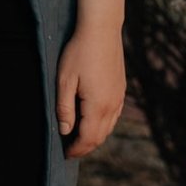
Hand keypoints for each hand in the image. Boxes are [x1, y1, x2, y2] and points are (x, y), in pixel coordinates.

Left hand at [56, 26, 125, 157]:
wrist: (101, 31)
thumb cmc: (79, 53)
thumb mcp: (65, 80)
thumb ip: (65, 108)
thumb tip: (65, 131)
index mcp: (98, 106)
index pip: (88, 137)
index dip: (76, 149)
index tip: (65, 155)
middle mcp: (112, 106)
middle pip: (100, 136)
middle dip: (85, 147)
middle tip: (71, 151)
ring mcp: (119, 98)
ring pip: (109, 127)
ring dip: (95, 137)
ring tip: (79, 140)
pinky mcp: (120, 90)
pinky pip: (114, 116)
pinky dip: (103, 125)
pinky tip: (93, 122)